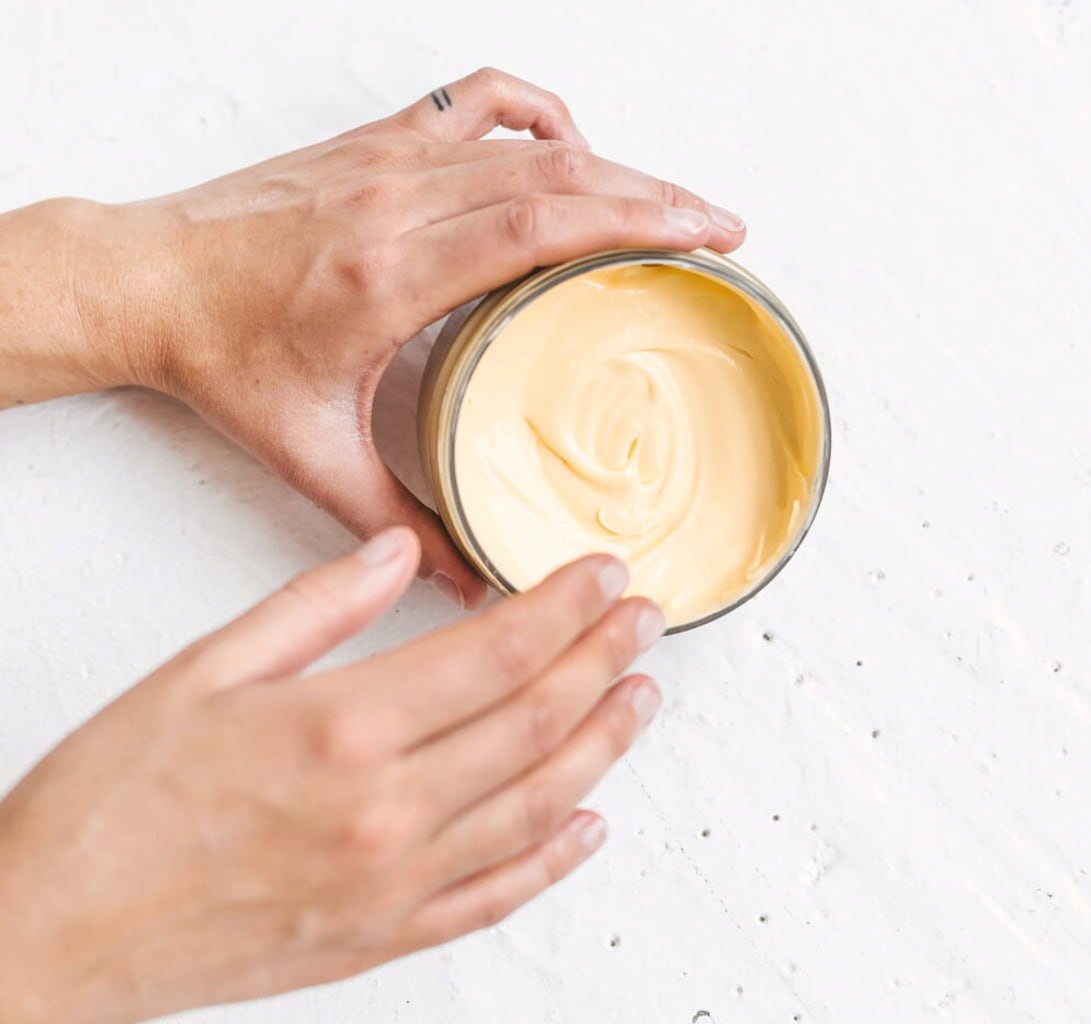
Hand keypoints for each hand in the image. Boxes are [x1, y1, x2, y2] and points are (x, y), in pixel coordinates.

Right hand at [0, 528, 664, 1023]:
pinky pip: (495, 896)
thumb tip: (398, 552)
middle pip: (535, 721)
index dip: (566, 607)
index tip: (604, 575)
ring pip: (537, 805)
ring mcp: (391, 882)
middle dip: (603, 661)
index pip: (496, 652)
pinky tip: (589, 823)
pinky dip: (554, 857)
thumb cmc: (112, 800)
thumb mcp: (203, 670)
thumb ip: (315, 605)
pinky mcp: (381, 935)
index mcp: (341, 727)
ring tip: (640, 698)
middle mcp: (384, 809)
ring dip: (602, 745)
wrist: (49, 931)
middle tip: (643, 621)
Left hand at [63, 67, 745, 605]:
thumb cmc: (221, 359)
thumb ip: (396, 523)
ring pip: (525, 139)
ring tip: (667, 197)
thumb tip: (466, 583)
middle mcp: (393, 203)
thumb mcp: (310, 457)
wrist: (148, 282)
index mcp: (387, 276)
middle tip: (718, 226)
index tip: (703, 236)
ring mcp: (384, 162)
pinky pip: (474, 101)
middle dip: (654, 195)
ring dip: (611, 162)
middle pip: (556, 175)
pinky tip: (565, 145)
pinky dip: (536, 114)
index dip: (636, 222)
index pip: (538, 227)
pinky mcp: (372, 144)